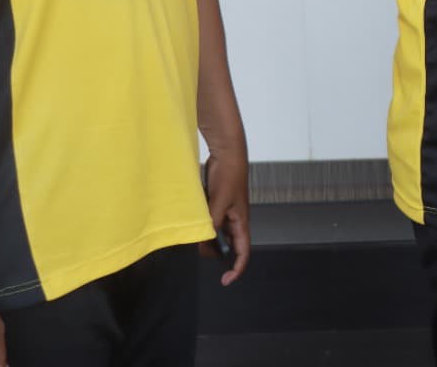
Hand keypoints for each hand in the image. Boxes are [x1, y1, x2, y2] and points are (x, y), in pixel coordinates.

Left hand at [202, 150, 250, 285]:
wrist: (227, 155)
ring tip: (194, 237)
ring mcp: (226, 213)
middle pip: (228, 247)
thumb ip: (211, 224)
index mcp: (242, 222)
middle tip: (198, 250)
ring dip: (207, 239)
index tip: (225, 280)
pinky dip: (203, 227)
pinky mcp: (217, 205)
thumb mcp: (218, 203)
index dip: (237, 268)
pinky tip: (193, 223)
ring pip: (217, 235)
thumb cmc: (229, 176)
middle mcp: (236, 221)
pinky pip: (210, 223)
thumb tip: (203, 244)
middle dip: (215, 252)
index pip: (243, 252)